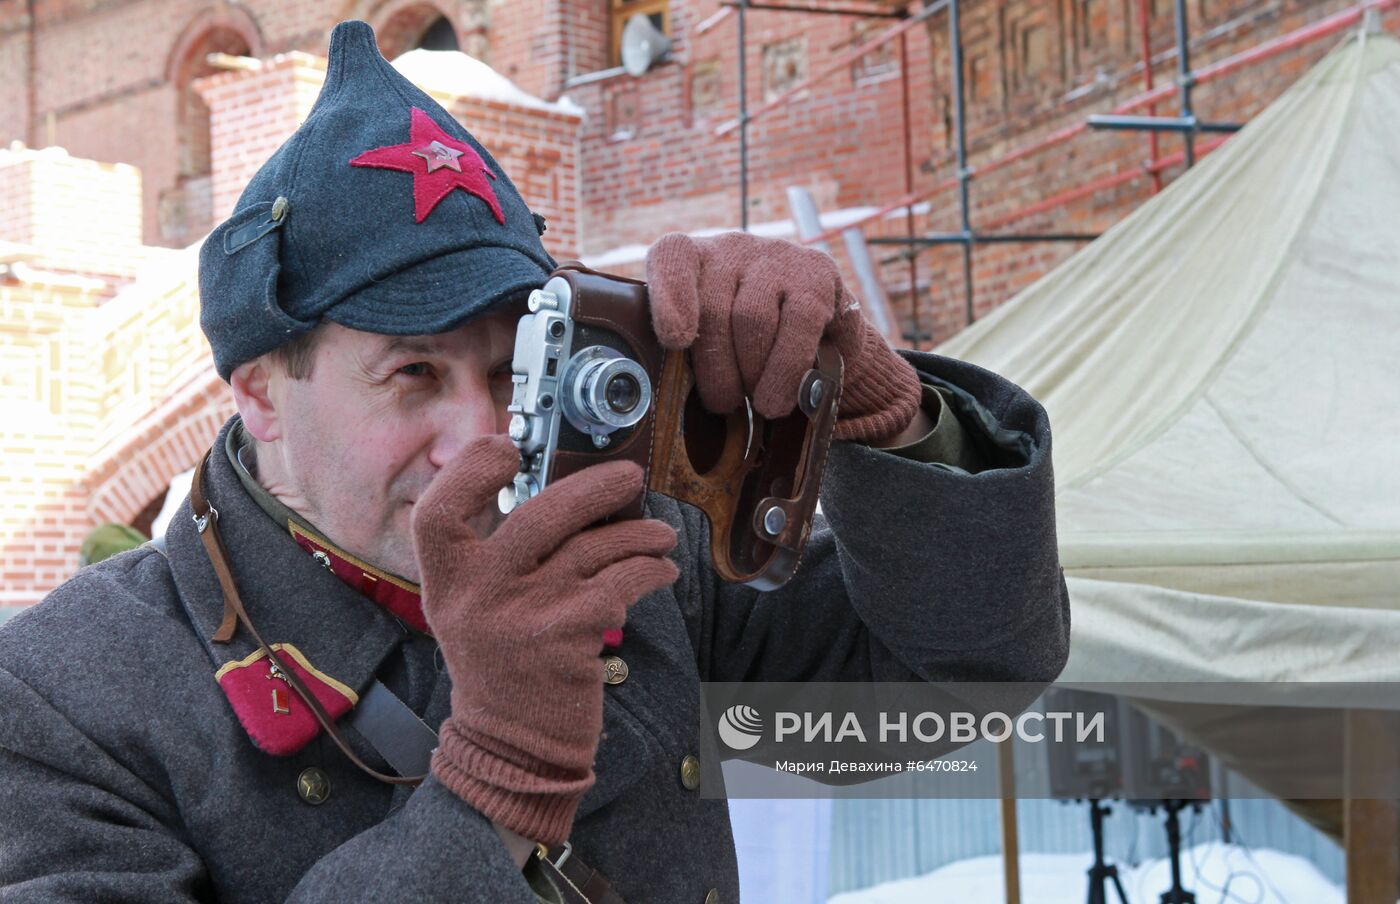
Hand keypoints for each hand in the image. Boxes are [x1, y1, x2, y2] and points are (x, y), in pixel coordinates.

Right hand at [411, 434, 678, 845]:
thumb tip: (564, 490)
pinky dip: (650, 571)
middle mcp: (478, 596)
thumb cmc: (502, 665)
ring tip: (660, 535)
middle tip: (630, 477)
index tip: (505, 447)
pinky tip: (661, 572)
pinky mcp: (569, 636)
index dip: (468, 472)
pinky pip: (622, 582)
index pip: (436, 513)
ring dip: (640, 535)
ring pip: (595, 548)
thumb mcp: (472, 610)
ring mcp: (525, 614)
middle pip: (540, 514)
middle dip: (596, 487)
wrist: (513, 746)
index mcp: (446, 584)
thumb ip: (495, 556)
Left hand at [645, 231, 921, 443]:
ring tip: (758, 404)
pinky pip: (798, 325)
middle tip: (723, 403)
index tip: (675, 341)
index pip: (671, 256)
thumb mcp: (712, 344)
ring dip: (752, 372)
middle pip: (713, 309)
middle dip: (716, 368)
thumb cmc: (751, 347)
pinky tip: (779, 397)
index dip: (669, 298)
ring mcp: (776, 258)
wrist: (824, 335)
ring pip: (753, 318)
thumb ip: (691, 352)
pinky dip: (785, 369)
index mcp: (695, 261)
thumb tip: (678, 388)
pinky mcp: (817, 275)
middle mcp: (732, 250)